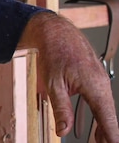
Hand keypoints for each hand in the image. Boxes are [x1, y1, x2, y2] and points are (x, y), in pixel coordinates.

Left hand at [20, 11, 118, 141]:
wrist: (56, 32)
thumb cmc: (55, 52)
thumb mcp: (53, 83)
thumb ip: (61, 108)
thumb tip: (63, 129)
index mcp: (95, 87)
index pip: (108, 119)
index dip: (111, 136)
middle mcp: (103, 85)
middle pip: (110, 117)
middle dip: (108, 135)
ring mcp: (101, 81)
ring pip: (106, 110)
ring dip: (105, 128)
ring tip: (101, 142)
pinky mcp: (96, 80)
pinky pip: (102, 102)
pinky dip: (102, 116)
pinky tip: (99, 129)